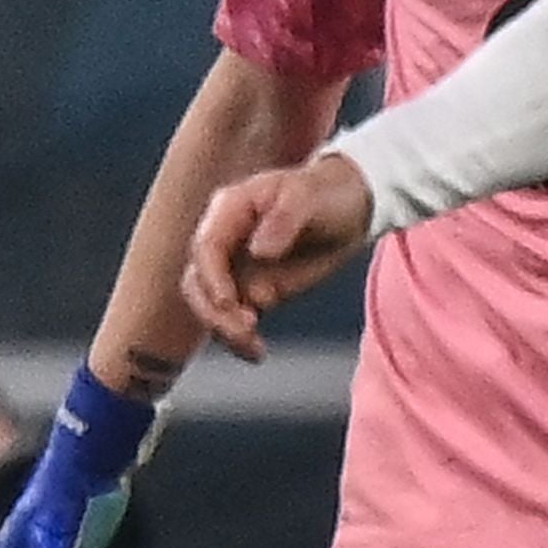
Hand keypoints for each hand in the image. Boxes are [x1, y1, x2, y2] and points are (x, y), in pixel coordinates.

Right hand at [180, 155, 374, 358]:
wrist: (350, 209)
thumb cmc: (327, 194)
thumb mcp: (309, 197)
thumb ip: (284, 220)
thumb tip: (258, 252)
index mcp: (230, 209)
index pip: (206, 247)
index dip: (213, 277)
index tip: (232, 303)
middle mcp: (224, 239)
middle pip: (197, 281)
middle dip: (214, 312)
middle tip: (246, 330)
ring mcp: (234, 267)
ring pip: (210, 306)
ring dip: (225, 331)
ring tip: (255, 348)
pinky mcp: (249, 291)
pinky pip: (232, 320)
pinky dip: (239, 340)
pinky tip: (258, 353)